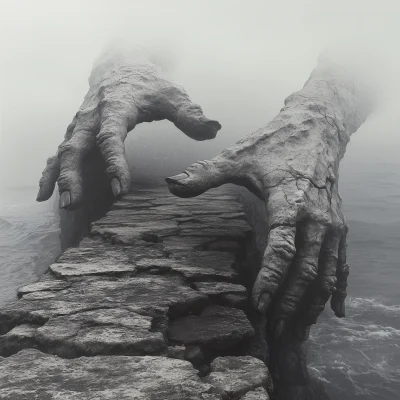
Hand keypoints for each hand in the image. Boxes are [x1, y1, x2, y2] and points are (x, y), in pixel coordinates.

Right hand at [36, 47, 220, 208]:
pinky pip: (60, 153)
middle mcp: (92, 116)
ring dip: (60, 178)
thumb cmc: (149, 83)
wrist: (121, 65)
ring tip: (63, 205)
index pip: (111, 137)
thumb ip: (190, 114)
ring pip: (64, 151)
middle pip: (76, 146)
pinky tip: (46, 196)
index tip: (118, 189)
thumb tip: (214, 130)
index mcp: (116, 107)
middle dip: (72, 175)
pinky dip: (51, 173)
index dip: (113, 162)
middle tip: (74, 204)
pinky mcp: (77, 131)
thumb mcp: (172, 94)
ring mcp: (81, 124)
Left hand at [166, 56, 370, 338]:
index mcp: (291, 200)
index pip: (283, 248)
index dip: (272, 279)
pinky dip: (339, 289)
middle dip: (290, 303)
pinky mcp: (339, 225)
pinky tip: (336, 312)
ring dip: (312, 305)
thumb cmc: (276, 142)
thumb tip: (169, 184)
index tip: (259, 307)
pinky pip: (342, 263)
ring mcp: (332, 223)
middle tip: (274, 333)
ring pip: (326, 273)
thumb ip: (205, 173)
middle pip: (307, 269)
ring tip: (297, 332)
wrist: (317, 128)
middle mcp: (317, 217)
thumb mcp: (238, 155)